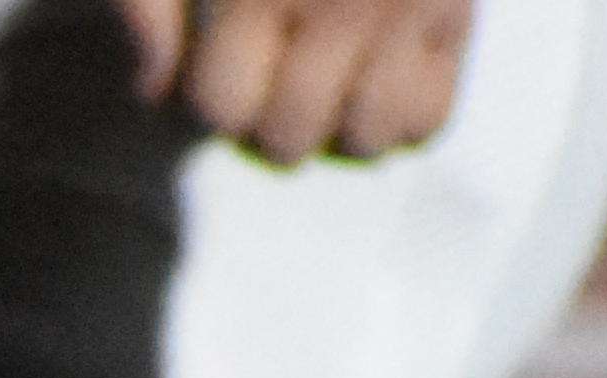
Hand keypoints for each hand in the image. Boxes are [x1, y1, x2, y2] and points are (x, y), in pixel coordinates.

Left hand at [114, 0, 465, 159]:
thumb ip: (148, 0)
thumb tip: (153, 91)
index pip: (222, 106)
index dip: (208, 95)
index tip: (216, 64)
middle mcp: (339, 1)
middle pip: (288, 133)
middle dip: (263, 118)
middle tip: (270, 75)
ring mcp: (407, 5)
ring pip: (366, 135)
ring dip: (335, 127)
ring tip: (324, 87)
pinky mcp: (458, 3)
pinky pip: (433, 110)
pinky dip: (403, 116)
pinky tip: (378, 84)